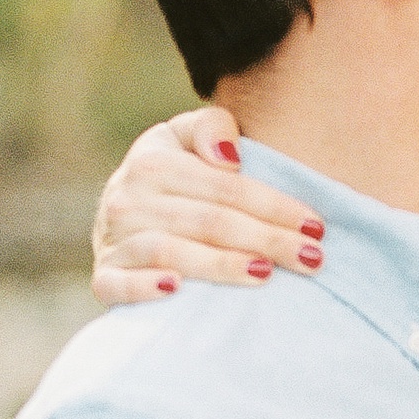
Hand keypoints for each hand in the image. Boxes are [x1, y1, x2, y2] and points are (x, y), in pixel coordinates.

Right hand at [90, 105, 325, 304]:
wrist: (118, 215)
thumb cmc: (172, 179)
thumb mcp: (184, 138)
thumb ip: (210, 128)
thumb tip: (229, 157)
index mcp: (153, 162)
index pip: (225, 187)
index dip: (273, 206)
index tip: (315, 226)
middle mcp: (128, 199)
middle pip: (208, 221)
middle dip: (265, 240)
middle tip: (312, 260)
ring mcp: (113, 240)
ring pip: (172, 251)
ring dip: (221, 265)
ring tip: (266, 275)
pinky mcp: (103, 278)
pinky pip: (118, 285)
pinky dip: (144, 288)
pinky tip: (178, 291)